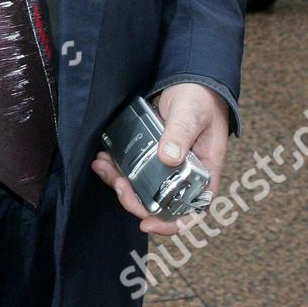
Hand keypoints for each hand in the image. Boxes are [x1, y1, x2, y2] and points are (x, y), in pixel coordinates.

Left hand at [91, 83, 229, 235]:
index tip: (147, 224)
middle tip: (119, 184)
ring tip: (103, 166)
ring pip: (142, 189)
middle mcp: (186, 176)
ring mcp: (167, 168)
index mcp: (204, 173)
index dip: (170, 224)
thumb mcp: (191, 114)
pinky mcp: (151, 156)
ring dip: (120, 183)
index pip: (192, 211)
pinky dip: (116, 169)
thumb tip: (169, 158)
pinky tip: (103, 158)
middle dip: (134, 200)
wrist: (190, 82)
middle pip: (160, 204)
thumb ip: (180, 134)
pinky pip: (133, 171)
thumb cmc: (200, 99)